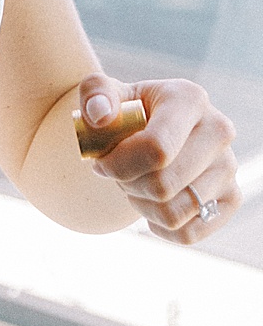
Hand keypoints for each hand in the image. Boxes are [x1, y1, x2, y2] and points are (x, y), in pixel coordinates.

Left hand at [79, 75, 241, 243]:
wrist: (147, 130)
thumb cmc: (122, 112)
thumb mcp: (102, 93)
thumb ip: (94, 93)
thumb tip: (99, 115)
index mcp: (189, 99)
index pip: (155, 149)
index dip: (118, 164)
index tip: (99, 161)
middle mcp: (219, 131)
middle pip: (162, 185)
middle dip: (126, 184)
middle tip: (117, 171)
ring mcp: (229, 167)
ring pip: (173, 213)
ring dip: (140, 205)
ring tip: (134, 183)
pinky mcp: (231, 198)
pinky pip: (187, 233)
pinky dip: (158, 226)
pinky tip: (151, 202)